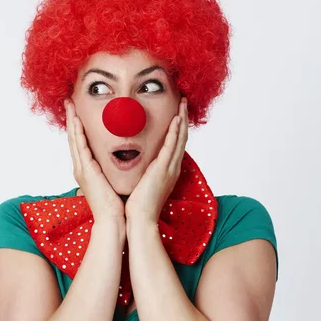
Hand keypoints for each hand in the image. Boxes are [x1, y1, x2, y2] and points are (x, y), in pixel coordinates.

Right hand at [65, 99, 124, 222]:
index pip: (80, 142)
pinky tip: (77, 121)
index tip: (77, 111)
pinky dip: (77, 133)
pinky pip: (80, 147)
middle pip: (73, 137)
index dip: (78, 126)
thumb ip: (112, 169)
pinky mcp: (86, 171)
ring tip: (69, 106)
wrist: (113, 220)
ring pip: (74, 139)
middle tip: (68, 102)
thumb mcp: (112, 180)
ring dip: (72, 121)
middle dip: (71, 119)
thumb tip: (121, 160)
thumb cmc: (115, 203)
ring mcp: (81, 169)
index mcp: (87, 169)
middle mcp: (81, 167)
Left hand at [125, 97, 188, 223]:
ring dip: (182, 120)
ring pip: (180, 138)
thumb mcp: (143, 182)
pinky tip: (176, 119)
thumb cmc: (138, 204)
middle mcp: (172, 167)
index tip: (177, 112)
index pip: (175, 144)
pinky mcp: (163, 169)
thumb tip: (136, 161)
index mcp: (167, 170)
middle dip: (183, 119)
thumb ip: (143, 170)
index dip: (178, 127)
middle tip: (184, 102)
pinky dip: (175, 132)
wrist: (139, 219)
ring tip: (183, 103)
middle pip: (181, 138)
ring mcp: (169, 168)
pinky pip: (171, 146)